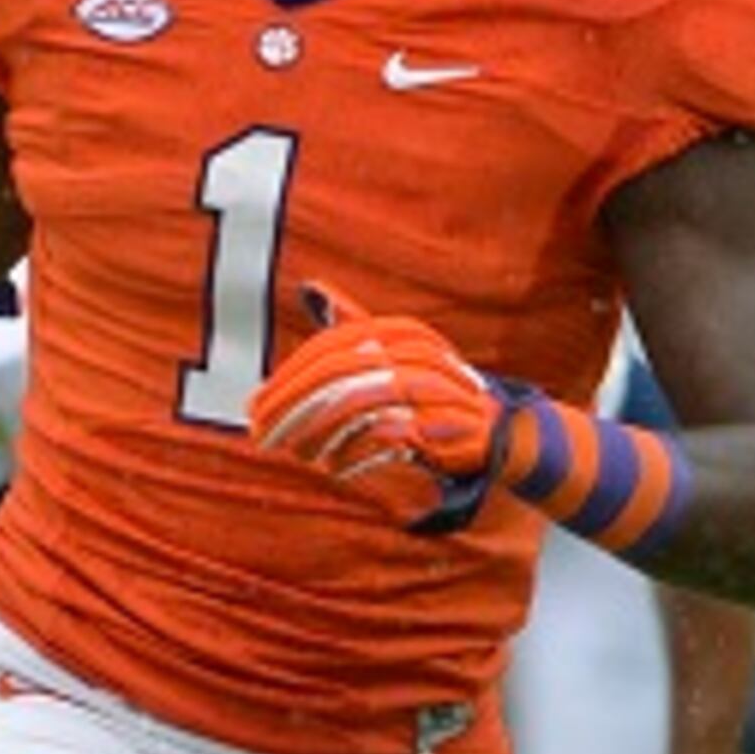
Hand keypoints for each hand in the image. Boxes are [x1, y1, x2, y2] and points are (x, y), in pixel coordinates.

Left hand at [245, 284, 508, 531]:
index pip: (328, 349)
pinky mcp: (442, 427)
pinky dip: (350, 452)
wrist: (499, 430)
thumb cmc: (433, 390)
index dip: (286, 378)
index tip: (255, 406)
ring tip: (293, 452)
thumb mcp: (395, 350)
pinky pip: (381, 438)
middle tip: (261, 433)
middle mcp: (415, 353)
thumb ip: (352, 321)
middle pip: (335, 374)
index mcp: (399, 332)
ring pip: (353, 405)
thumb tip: (310, 288)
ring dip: (314, 432)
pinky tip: (332, 466)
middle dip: (290, 405)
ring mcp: (430, 389)